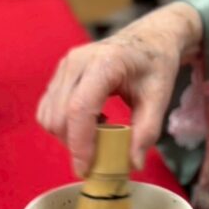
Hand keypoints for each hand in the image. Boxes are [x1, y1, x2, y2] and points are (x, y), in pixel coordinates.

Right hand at [36, 3, 202, 175]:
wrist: (149, 38)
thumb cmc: (155, 64)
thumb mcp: (160, 97)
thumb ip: (147, 131)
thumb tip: (132, 164)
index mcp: (105, 63)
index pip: (80, 109)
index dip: (79, 144)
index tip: (86, 170)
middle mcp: (78, 61)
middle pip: (59, 116)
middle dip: (74, 144)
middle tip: (100, 154)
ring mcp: (65, 65)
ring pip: (49, 115)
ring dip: (67, 135)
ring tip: (99, 131)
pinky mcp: (60, 71)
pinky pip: (48, 108)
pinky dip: (63, 124)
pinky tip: (90, 120)